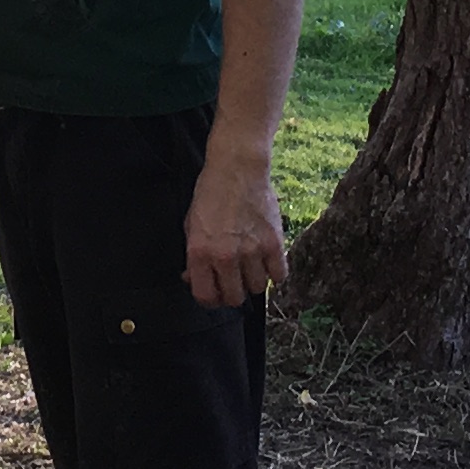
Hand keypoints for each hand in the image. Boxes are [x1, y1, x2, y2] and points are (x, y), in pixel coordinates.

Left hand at [183, 140, 286, 309]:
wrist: (237, 168)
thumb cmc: (211, 194)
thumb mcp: (190, 224)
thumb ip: (192, 256)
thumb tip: (191, 279)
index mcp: (200, 252)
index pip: (205, 297)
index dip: (210, 300)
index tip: (214, 293)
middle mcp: (226, 256)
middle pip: (234, 298)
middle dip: (232, 293)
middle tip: (233, 281)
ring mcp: (252, 251)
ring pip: (257, 289)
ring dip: (253, 281)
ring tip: (250, 266)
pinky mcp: (274, 244)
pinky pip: (279, 276)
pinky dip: (274, 273)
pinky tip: (267, 262)